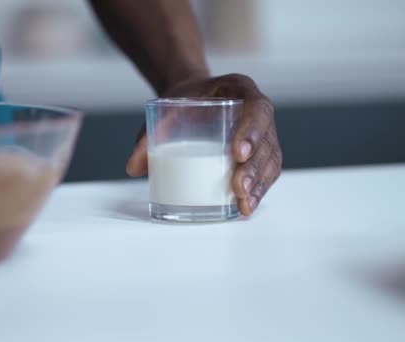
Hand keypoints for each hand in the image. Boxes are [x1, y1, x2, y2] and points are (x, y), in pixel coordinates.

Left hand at [126, 73, 282, 215]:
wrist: (192, 98)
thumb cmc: (183, 101)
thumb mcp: (165, 108)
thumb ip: (149, 135)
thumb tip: (133, 167)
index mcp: (241, 89)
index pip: (258, 108)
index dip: (252, 131)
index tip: (237, 154)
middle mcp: (257, 111)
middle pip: (267, 140)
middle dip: (255, 168)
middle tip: (238, 189)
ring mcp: (262, 133)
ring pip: (271, 160)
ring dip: (260, 185)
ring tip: (244, 206)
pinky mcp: (259, 153)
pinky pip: (266, 172)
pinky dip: (259, 190)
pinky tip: (246, 207)